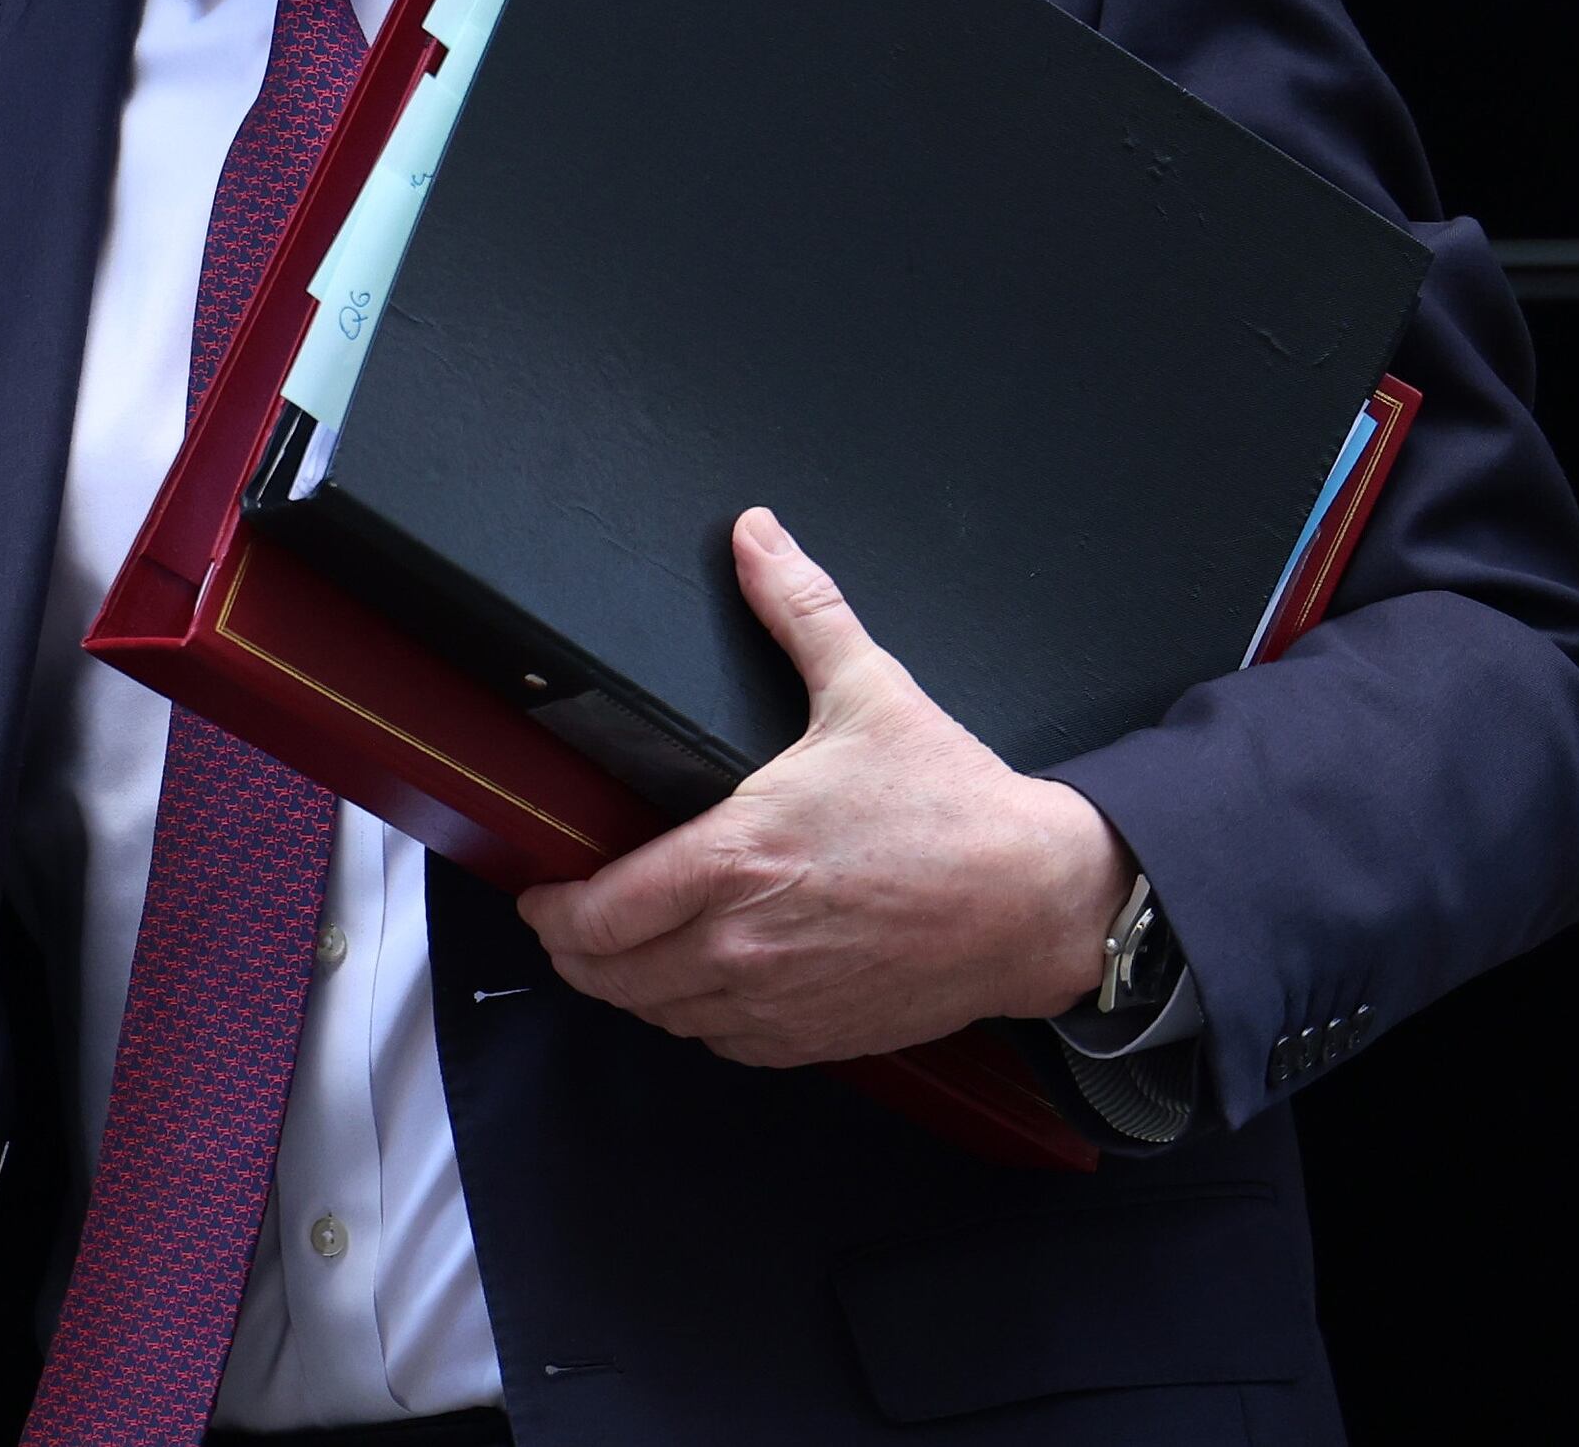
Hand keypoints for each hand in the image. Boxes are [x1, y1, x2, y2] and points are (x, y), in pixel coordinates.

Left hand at [517, 507, 1131, 1067]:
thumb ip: (799, 609)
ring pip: (656, 1016)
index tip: (541, 890)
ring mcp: (774, 1001)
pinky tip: (696, 983)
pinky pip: (717, 1043)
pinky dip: (691, 1017)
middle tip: (569, 919)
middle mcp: (741, 944)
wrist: (1037, 900)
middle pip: (608, 976)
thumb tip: (754, 535)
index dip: (551, 908)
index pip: (599, 912)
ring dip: (628, 986)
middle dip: (574, 949)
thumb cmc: (954, 806)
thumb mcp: (870, 690)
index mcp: (736, 858)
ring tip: (622, 950)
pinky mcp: (810, 1037)